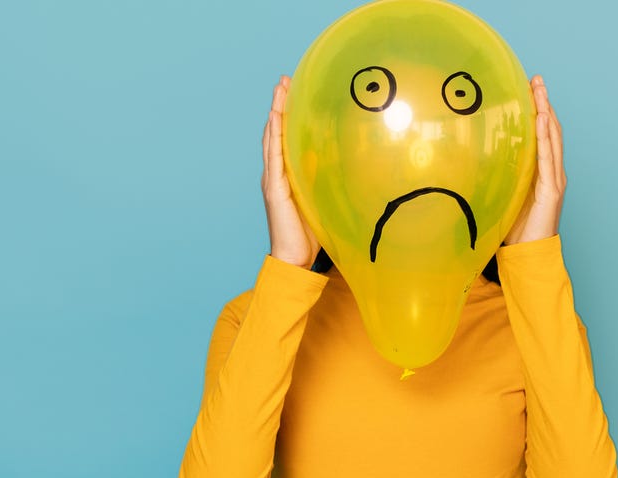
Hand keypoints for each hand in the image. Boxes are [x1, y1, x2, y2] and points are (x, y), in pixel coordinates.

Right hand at [262, 75, 319, 267]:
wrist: (293, 259)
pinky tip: (274, 118)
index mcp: (285, 176)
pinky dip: (273, 135)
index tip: (292, 91)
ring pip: (271, 138)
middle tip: (283, 79)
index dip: (286, 115)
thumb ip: (327, 184)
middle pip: (275, 131)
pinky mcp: (274, 188)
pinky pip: (273, 156)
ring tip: (278, 89)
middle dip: (278, 105)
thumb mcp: (322, 202)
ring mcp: (272, 180)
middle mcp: (275, 174)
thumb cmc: (309, 236)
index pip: (285, 138)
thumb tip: (346, 169)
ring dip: (274, 111)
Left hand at [504, 74, 566, 245]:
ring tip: (540, 90)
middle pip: (551, 130)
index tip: (531, 88)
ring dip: (547, 112)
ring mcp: (555, 180)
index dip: (539, 110)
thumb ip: (501, 176)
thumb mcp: (506, 195)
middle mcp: (553, 172)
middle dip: (545, 102)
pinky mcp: (553, 191)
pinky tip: (542, 119)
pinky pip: (548, 158)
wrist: (530, 254)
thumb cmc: (517, 230)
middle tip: (537, 78)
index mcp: (543, 173)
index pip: (543, 135)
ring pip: (553, 139)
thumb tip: (477, 160)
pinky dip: (545, 137)